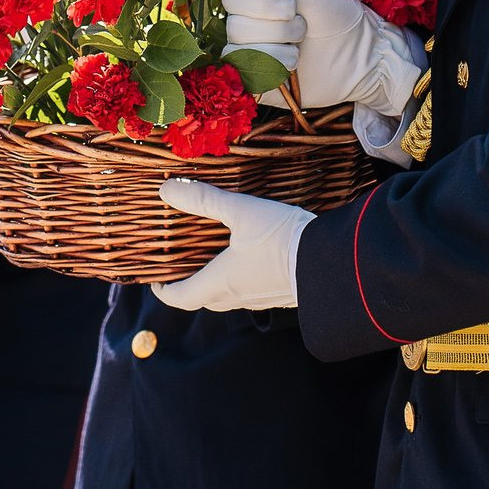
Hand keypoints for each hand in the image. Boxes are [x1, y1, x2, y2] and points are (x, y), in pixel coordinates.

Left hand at [148, 179, 312, 312]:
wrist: (332, 263)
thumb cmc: (281, 239)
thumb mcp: (241, 211)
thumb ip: (204, 199)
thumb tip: (166, 190)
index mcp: (220, 282)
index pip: (181, 298)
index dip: (165, 291)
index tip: (156, 279)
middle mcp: (237, 297)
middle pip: (203, 299)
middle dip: (188, 285)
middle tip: (181, 266)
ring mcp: (261, 299)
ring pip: (228, 297)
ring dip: (214, 283)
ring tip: (212, 258)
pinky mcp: (281, 294)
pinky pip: (250, 292)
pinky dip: (239, 280)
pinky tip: (249, 259)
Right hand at [224, 0, 421, 112]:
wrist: (361, 57)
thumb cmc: (336, 18)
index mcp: (258, 0)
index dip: (259, 2)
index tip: (291, 6)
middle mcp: (250, 27)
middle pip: (235, 25)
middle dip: (277, 28)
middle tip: (303, 29)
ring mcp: (252, 56)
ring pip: (237, 51)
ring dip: (276, 51)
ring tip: (300, 52)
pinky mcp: (257, 83)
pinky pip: (243, 76)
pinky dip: (269, 71)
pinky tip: (290, 70)